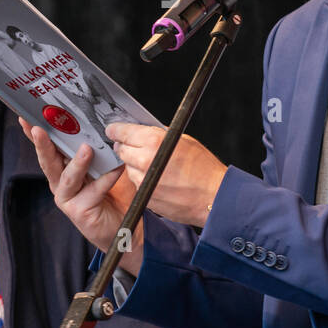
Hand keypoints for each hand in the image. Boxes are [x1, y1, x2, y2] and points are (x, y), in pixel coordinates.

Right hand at [20, 118, 141, 274]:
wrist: (123, 226)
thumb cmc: (112, 194)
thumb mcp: (101, 166)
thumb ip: (95, 150)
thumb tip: (97, 124)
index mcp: (61, 170)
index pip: (47, 149)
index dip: (34, 134)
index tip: (25, 118)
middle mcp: (60, 184)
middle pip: (48, 161)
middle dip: (42, 144)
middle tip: (38, 129)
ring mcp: (68, 199)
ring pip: (68, 177)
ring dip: (77, 162)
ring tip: (86, 149)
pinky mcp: (80, 212)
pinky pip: (94, 191)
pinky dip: (106, 178)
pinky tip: (116, 168)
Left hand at [106, 123, 226, 227]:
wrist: (215, 197)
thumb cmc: (204, 168)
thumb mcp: (184, 140)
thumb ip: (159, 135)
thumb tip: (143, 132)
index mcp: (154, 141)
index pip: (123, 132)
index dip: (116, 130)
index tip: (113, 130)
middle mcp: (145, 160)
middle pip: (121, 150)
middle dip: (125, 147)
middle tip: (132, 146)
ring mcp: (143, 181)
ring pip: (128, 168)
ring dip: (134, 165)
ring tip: (153, 165)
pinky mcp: (145, 197)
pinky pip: (137, 184)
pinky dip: (142, 180)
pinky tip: (158, 179)